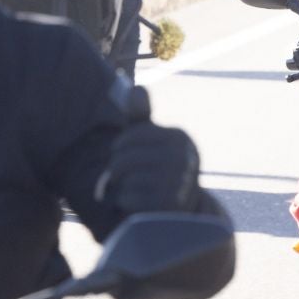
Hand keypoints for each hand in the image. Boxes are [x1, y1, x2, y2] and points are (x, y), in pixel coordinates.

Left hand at [103, 92, 201, 215]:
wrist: (182, 211)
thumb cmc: (161, 170)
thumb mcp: (154, 142)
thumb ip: (142, 119)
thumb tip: (136, 88)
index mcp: (179, 138)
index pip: (134, 134)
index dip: (121, 144)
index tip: (121, 151)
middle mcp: (182, 158)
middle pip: (125, 157)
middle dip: (117, 167)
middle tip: (119, 174)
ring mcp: (176, 182)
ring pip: (125, 178)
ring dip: (123, 185)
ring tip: (132, 187)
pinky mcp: (166, 205)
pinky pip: (127, 197)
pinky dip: (125, 201)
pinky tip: (137, 202)